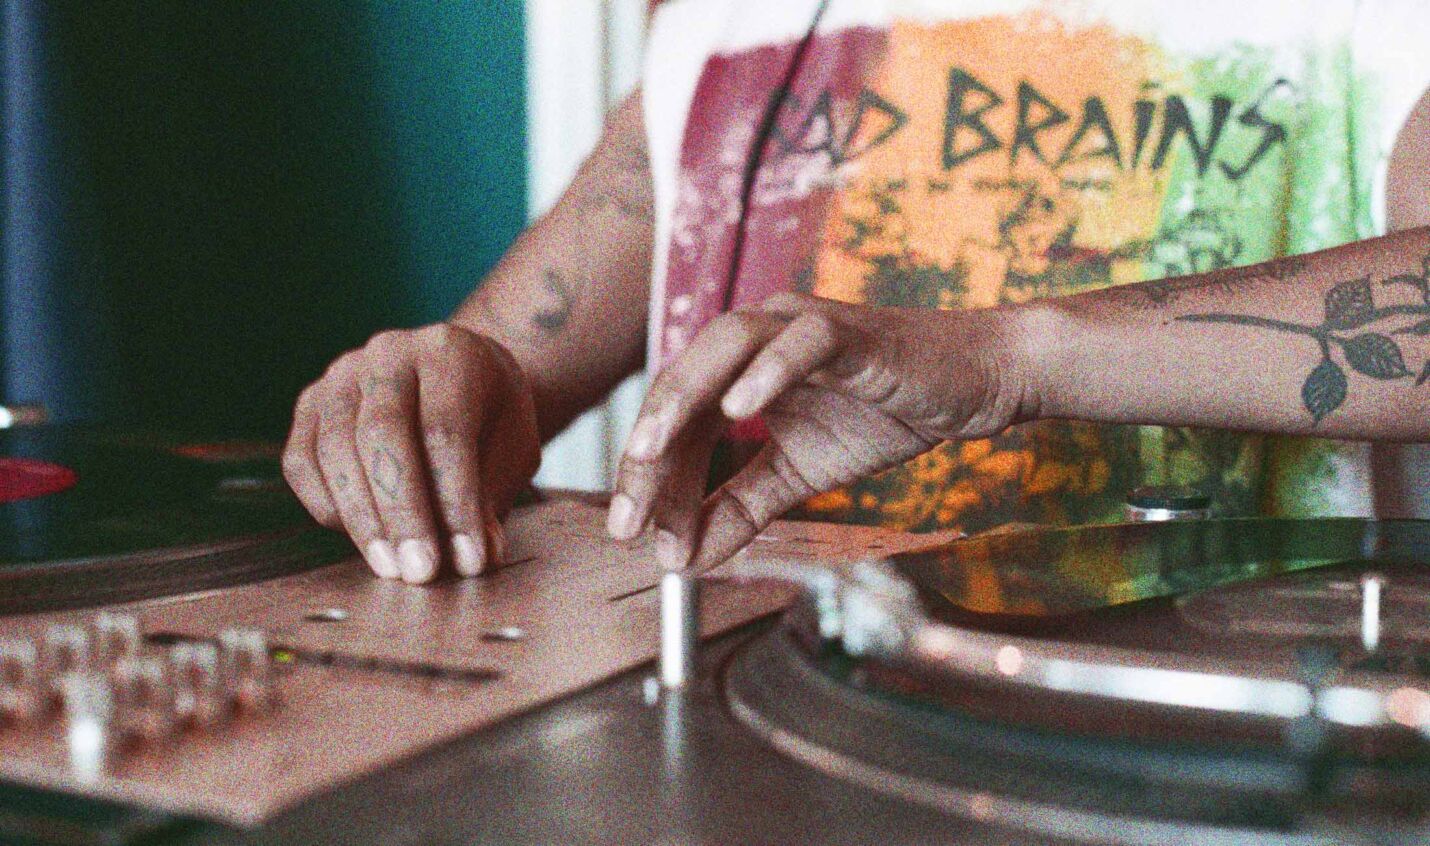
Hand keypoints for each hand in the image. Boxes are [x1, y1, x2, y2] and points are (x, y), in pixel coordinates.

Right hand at [282, 323, 539, 583]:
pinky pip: (302, 462)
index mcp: (448, 352)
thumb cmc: (489, 417)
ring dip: (364, 520)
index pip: (445, 430)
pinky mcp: (308, 406)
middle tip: (421, 572)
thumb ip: (493, 495)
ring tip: (393, 568)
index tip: (470, 558)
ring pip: (336, 450)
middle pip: (383, 434)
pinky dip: (328, 506)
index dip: (457, 501)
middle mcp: (388, 354)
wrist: (457, 378)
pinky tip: (362, 539)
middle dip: (403, 513)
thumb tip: (476, 556)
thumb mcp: (512, 447)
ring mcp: (340, 376)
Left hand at [605, 293, 1027, 571]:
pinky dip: (768, 372)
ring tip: (651, 452)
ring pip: (725, 346)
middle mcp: (759, 336)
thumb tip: (685, 559)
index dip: (647, 477)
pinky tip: (740, 409)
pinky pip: (802, 342)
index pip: (676, 421)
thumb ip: (743, 508)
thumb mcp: (800, 474)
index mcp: (740, 368)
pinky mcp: (851, 331)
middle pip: (682, 382)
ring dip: (682, 400)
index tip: (630, 534)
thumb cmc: (885, 412)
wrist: (972, 382)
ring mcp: (801, 326)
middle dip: (648, 452)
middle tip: (630, 519)